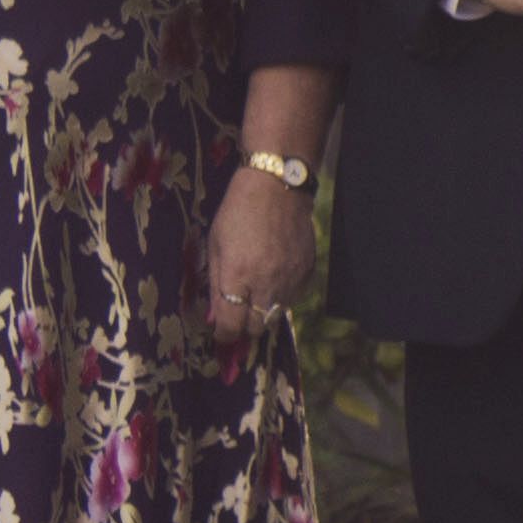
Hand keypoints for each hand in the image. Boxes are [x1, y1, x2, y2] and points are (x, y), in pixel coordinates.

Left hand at [204, 163, 316, 337]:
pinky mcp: (307, 272)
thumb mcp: (216, 245)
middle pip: (256, 328)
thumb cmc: (237, 212)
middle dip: (244, 326)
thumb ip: (216, 284)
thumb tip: (215, 316)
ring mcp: (290, 279)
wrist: (277, 187)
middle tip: (238, 315)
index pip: (231, 325)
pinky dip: (282, 296)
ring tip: (257, 290)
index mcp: (238, 275)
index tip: (221, 335)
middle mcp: (266, 283)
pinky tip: (274, 277)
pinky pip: (293, 298)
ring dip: (264, 311)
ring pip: (276, 315)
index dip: (224, 336)